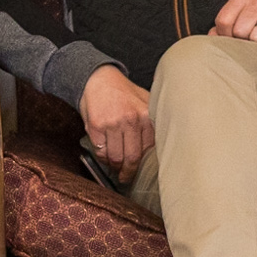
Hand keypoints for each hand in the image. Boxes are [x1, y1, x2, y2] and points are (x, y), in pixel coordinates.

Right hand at [79, 65, 153, 183]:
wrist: (98, 78)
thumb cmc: (122, 92)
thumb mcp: (144, 101)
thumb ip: (152, 121)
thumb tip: (160, 147)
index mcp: (147, 115)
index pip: (148, 150)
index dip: (144, 165)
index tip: (141, 172)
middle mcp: (131, 120)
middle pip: (132, 158)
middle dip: (128, 172)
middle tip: (126, 178)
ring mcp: (113, 123)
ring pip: (115, 157)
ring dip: (114, 167)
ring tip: (114, 169)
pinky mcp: (97, 126)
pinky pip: (101, 151)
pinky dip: (102, 157)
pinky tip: (104, 156)